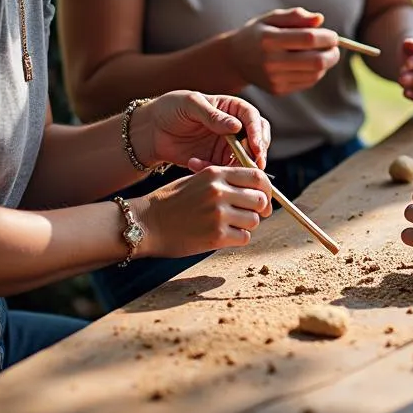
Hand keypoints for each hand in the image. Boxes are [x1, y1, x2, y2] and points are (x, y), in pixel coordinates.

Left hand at [136, 92, 270, 170]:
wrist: (151, 130)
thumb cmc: (171, 108)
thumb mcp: (190, 105)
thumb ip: (213, 116)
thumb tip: (237, 126)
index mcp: (232, 108)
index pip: (254, 119)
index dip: (257, 133)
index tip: (255, 147)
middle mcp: (234, 127)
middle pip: (257, 141)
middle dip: (256, 154)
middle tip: (252, 165)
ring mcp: (225, 146)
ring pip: (244, 159)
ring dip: (234, 166)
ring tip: (214, 166)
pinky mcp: (215, 161)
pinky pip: (224, 170)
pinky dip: (214, 171)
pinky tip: (193, 164)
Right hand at [136, 165, 272, 258]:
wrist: (145, 224)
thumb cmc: (171, 202)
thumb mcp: (198, 180)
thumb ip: (225, 181)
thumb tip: (255, 190)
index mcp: (216, 173)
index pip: (257, 176)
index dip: (266, 189)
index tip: (265, 197)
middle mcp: (220, 191)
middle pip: (260, 199)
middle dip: (261, 209)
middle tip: (252, 215)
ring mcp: (218, 214)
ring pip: (254, 220)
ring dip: (248, 225)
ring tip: (232, 225)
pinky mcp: (216, 236)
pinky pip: (244, 237)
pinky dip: (239, 238)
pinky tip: (225, 236)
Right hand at [228, 8, 340, 95]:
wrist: (235, 59)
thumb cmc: (258, 33)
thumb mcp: (272, 18)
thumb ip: (295, 16)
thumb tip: (320, 20)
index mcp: (269, 39)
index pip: (308, 39)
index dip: (327, 37)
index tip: (333, 36)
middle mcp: (271, 61)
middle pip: (316, 61)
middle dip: (333, 53)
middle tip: (334, 47)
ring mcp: (274, 78)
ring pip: (315, 74)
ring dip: (326, 63)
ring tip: (321, 53)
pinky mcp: (278, 90)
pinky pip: (307, 82)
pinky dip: (316, 73)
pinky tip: (310, 64)